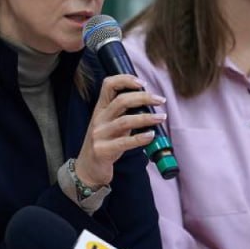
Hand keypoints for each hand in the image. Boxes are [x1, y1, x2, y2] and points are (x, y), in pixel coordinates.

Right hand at [73, 73, 165, 188]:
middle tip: (161, 100)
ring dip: (146, 118)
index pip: (108, 85)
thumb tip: (148, 101)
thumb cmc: (104, 144)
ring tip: (161, 117)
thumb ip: (123, 113)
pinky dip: (140, 138)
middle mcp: (99, 119)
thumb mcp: (110, 124)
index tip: (142, 83)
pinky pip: (124, 142)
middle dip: (143, 98)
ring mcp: (99, 135)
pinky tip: (151, 136)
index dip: (125, 79)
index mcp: (100, 109)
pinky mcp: (103, 150)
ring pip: (124, 121)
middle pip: (121, 101)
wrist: (87, 169)